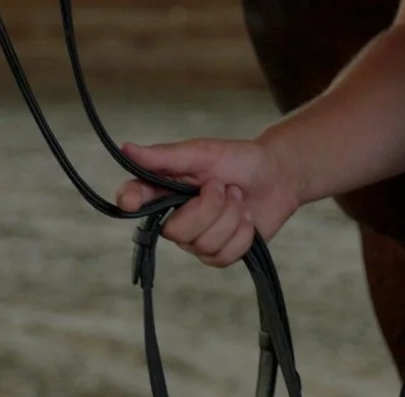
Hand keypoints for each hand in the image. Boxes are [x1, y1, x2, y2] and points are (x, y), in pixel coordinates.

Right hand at [114, 137, 300, 267]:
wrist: (277, 176)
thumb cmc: (238, 160)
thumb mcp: (204, 152)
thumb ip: (166, 156)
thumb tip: (127, 149)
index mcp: (165, 188)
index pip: (136, 197)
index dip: (129, 200)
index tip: (130, 201)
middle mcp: (175, 217)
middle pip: (176, 231)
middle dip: (210, 207)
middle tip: (226, 186)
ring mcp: (196, 240)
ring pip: (203, 245)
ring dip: (230, 217)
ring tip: (238, 198)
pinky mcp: (218, 254)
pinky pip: (223, 256)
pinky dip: (242, 235)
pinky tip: (247, 219)